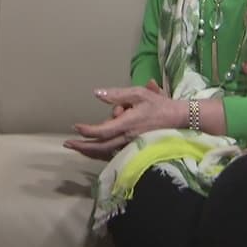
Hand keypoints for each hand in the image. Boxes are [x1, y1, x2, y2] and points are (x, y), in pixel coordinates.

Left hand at [64, 81, 183, 160]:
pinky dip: (102, 154)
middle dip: (83, 147)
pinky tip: (93, 151)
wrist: (178, 119)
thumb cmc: (158, 104)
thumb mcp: (138, 93)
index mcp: (127, 124)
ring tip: (77, 148)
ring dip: (91, 151)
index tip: (76, 127)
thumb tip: (96, 93)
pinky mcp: (135, 149)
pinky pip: (114, 154)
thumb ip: (117, 94)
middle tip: (67, 144)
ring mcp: (131, 146)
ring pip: (107, 153)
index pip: (103, 130)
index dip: (88, 131)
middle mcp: (128, 138)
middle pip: (101, 147)